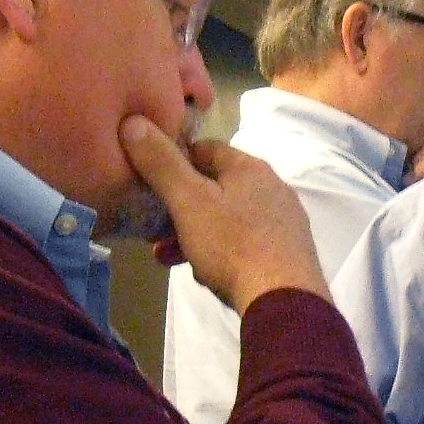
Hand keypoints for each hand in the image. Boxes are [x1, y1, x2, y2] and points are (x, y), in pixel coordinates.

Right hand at [121, 118, 327, 312]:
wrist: (285, 301)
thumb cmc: (233, 245)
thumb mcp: (189, 202)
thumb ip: (161, 164)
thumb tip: (134, 122)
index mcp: (251, 167)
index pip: (205, 148)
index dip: (174, 161)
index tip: (151, 181)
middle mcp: (273, 187)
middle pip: (216, 188)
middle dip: (181, 208)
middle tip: (155, 230)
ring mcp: (284, 221)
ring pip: (229, 219)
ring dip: (195, 234)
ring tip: (170, 256)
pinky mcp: (289, 253)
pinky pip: (246, 243)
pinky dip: (222, 252)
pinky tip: (206, 273)